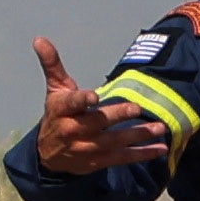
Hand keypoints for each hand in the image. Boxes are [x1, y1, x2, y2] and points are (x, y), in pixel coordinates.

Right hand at [27, 39, 171, 176]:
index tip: (94, 97)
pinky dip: (141, 154)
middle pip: (97, 122)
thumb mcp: (54, 90)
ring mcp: (86, 148)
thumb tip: (39, 39)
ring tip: (159, 127)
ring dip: (137, 135)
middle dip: (117, 115)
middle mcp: (72, 130)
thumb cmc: (57, 115)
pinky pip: (122, 157)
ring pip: (114, 141)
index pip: (72, 103)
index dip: (82, 100)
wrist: (48, 155)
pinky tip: (160, 149)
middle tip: (136, 108)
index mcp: (61, 110)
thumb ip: (52, 64)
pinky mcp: (98, 161)